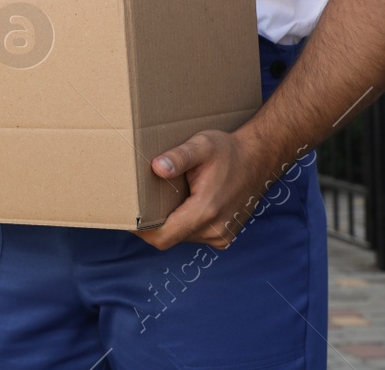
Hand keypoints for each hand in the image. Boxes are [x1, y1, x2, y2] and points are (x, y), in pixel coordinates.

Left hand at [134, 128, 278, 250]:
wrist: (259, 159)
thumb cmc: (228, 150)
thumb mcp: (202, 145)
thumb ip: (179, 157)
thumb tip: (157, 167)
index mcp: (206, 211)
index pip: (163, 236)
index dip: (141, 232)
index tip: (126, 219)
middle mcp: (214, 229)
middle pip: (169, 238)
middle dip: (151, 225)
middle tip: (137, 206)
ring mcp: (221, 235)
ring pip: (182, 237)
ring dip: (169, 224)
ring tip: (160, 201)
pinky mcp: (224, 236)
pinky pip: (195, 235)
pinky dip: (183, 224)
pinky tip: (181, 204)